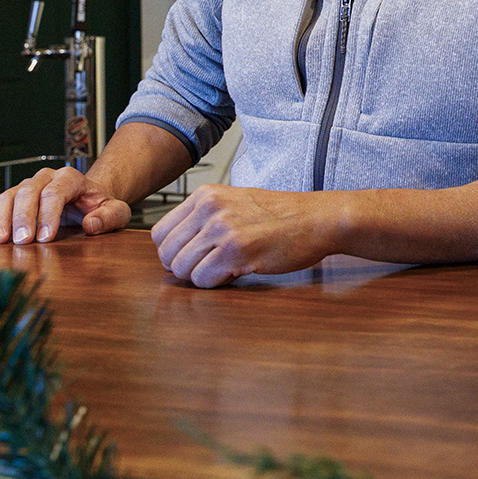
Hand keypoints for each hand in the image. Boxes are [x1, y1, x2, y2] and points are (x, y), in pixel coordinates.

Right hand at [0, 166, 130, 244]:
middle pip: (28, 192)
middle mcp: (45, 178)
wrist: (87, 199)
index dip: (48, 215)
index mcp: (70, 178)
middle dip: (22, 218)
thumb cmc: (99, 207)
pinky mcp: (10, 197)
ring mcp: (25, 186)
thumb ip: (110, 216)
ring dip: (0, 219)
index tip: (44, 238)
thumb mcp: (116, 211)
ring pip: (7, 196)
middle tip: (20, 241)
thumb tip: (91, 224)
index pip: (55, 192)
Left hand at [150, 183, 330, 287]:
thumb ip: (202, 218)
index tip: (193, 257)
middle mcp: (209, 208)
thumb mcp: (234, 203)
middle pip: (167, 254)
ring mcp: (222, 229)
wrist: (316, 219)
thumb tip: (171, 249)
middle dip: (185, 267)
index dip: (173, 252)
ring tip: (226, 268)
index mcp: (205, 195)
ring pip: (182, 269)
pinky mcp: (236, 251)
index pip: (160, 233)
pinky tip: (236, 272)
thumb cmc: (279, 216)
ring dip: (201, 276)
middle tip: (209, 267)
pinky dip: (216, 283)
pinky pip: (203, 279)